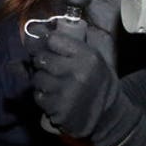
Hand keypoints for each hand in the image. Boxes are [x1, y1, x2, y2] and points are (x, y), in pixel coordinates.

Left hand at [30, 7, 139, 145]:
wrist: (108, 114)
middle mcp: (77, 73)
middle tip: (51, 67)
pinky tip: (56, 97)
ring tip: (55, 84)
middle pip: (41, 58)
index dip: (48, 43)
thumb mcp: (93, 58)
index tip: (49, 47)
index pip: (53, 39)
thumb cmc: (97, 81)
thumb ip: (70, 45)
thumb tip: (38, 31)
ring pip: (38, 78)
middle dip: (42, 62)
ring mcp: (66, 92)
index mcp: (88, 56)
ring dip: (42, 80)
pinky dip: (43, 96)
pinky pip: (39, 96)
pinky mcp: (58, 109)